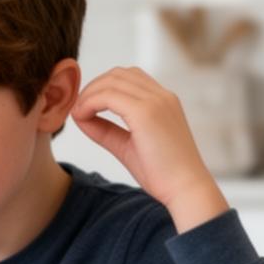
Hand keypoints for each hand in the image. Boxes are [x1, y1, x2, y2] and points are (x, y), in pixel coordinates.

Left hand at [70, 66, 228, 231]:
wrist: (185, 189)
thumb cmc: (161, 172)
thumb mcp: (127, 145)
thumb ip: (105, 129)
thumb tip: (79, 115)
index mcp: (163, 101)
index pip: (128, 77)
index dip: (102, 87)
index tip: (86, 107)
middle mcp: (162, 96)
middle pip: (117, 74)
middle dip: (92, 87)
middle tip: (78, 109)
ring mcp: (156, 101)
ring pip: (111, 81)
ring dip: (89, 94)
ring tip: (79, 114)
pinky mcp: (146, 112)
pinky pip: (108, 96)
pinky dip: (89, 103)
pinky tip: (82, 118)